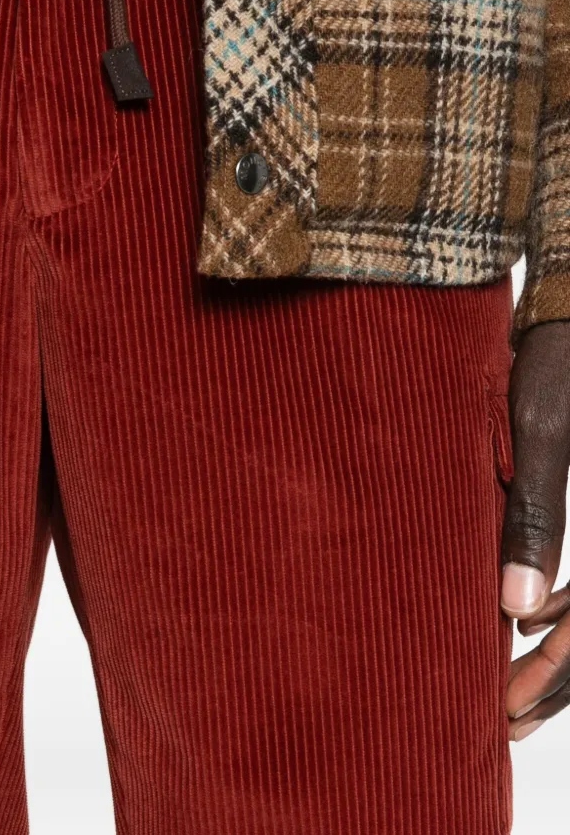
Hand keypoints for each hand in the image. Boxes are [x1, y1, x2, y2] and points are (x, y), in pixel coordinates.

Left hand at [501, 319, 569, 738]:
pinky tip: (532, 615)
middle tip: (505, 714)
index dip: (558, 674)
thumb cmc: (562, 354)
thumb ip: (534, 514)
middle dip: (559, 675)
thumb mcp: (543, 429)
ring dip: (565, 645)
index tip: (507, 709)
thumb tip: (516, 612)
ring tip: (510, 677)